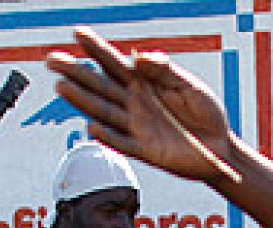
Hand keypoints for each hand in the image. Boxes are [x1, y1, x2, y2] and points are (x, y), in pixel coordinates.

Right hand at [48, 28, 240, 185]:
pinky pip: (123, 143)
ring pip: (104, 111)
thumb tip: (139, 56)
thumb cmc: (205, 113)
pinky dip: (108, 136)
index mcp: (144, 83)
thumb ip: (164, 69)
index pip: (115, 62)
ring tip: (62, 87)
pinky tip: (92, 126)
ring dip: (82, 100)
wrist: (220, 148)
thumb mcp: (188, 84)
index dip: (97, 48)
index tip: (77, 33)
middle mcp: (134, 104)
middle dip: (76, 72)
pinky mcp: (145, 150)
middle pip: (100, 85)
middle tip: (52, 60)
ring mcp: (137, 127)